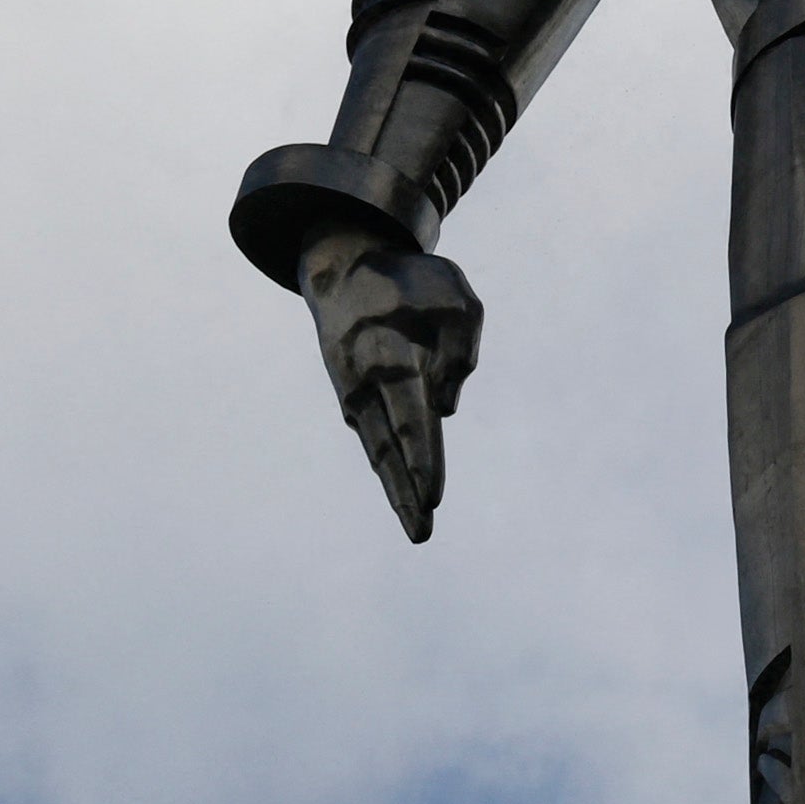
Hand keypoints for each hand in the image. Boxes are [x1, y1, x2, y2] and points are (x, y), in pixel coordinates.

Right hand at [298, 228, 481, 542]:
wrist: (342, 269)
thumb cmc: (411, 284)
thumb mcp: (456, 300)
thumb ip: (462, 353)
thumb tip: (445, 410)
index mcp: (394, 358)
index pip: (412, 420)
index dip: (422, 460)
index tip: (433, 496)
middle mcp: (368, 385)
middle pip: (390, 449)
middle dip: (408, 494)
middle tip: (423, 534)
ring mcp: (355, 394)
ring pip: (379, 451)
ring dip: (398, 492)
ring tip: (418, 529)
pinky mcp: (352, 398)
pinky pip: (375, 438)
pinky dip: (389, 466)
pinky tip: (404, 494)